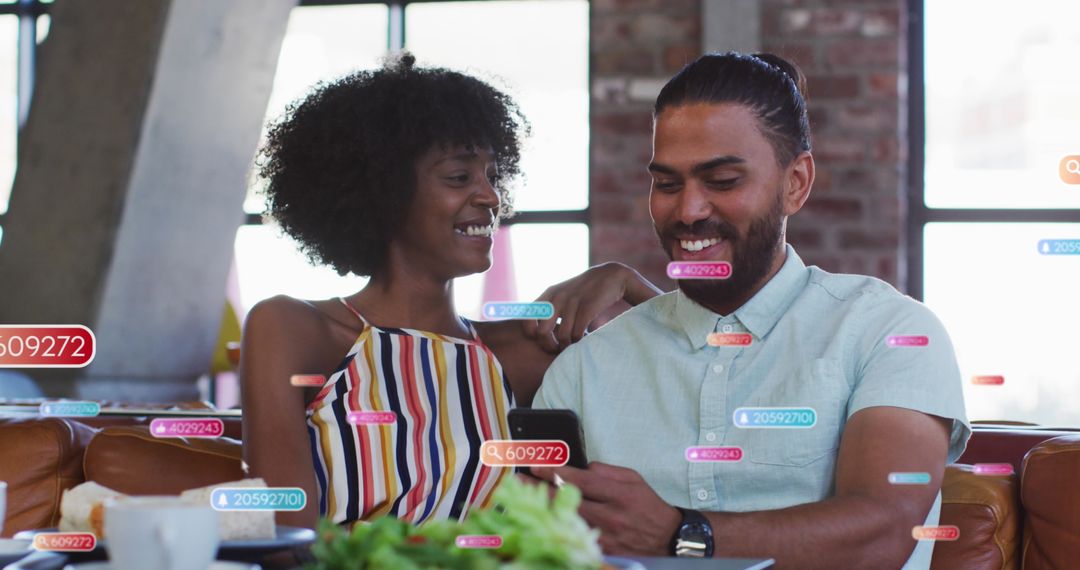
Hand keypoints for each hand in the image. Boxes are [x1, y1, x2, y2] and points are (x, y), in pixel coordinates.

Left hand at [521, 263, 660, 352]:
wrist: (610, 276)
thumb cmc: (584, 291)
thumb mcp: (562, 294)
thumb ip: (549, 307)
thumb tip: (537, 330)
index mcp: (548, 295)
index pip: (527, 319)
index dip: (532, 334)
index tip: (545, 338)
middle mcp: (557, 298)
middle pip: (542, 333)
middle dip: (549, 346)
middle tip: (558, 349)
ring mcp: (572, 302)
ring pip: (562, 336)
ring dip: (568, 345)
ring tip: (574, 344)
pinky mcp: (587, 308)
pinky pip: (577, 333)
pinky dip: (580, 340)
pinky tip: (585, 337)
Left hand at [531, 462, 680, 556]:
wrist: (666, 538)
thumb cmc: (648, 505)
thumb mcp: (633, 479)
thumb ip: (606, 471)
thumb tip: (582, 466)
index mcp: (618, 493)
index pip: (580, 480)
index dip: (555, 471)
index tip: (537, 465)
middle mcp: (610, 515)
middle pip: (567, 501)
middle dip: (540, 489)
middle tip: (520, 480)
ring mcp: (605, 535)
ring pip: (566, 520)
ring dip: (543, 508)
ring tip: (524, 500)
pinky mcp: (603, 550)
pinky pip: (575, 537)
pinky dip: (557, 528)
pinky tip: (543, 521)